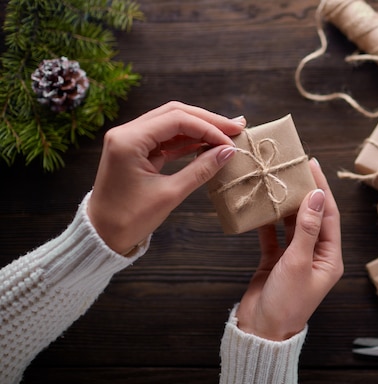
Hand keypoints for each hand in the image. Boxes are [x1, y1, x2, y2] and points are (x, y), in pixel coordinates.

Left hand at [88, 101, 245, 254]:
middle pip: (174, 113)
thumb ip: (200, 170)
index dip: (208, 128)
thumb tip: (227, 152)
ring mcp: (130, 140)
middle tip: (236, 126)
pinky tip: (207, 145)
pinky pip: (165, 138)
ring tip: (226, 133)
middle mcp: (127, 132)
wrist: (101, 235)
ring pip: (171, 123)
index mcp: (129, 140)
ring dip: (199, 128)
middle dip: (207, 120)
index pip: (177, 120)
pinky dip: (187, 141)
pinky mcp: (135, 150)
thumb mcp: (170, 194)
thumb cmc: (130, 219)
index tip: (230, 142)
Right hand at [236, 159, 343, 340]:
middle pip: (312, 216)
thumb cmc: (285, 303)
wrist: (261, 331)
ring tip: (278, 181)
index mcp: (330, 258)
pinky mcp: (276, 261)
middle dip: (304, 192)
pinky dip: (268, 222)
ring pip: (293, 224)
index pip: (328, 215)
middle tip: (294, 167)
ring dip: (286, 204)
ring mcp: (295, 258)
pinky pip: (274, 236)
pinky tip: (262, 207)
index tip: (312, 166)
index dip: (321, 189)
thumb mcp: (298, 263)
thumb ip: (306, 228)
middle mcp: (315, 255)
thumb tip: (316, 196)